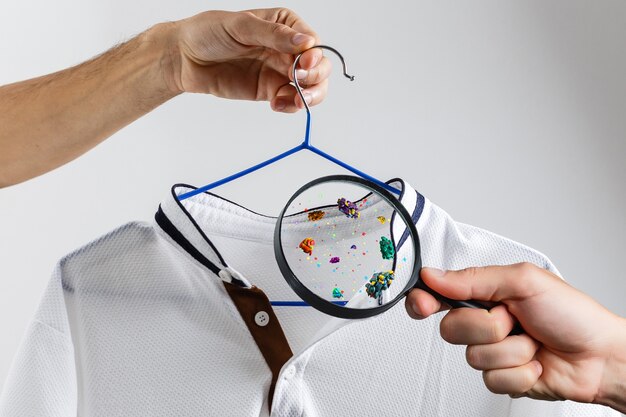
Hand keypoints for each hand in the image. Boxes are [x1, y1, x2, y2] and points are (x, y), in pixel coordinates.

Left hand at [164, 8, 329, 112]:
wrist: (184, 58)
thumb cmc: (209, 33)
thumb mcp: (241, 27)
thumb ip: (274, 35)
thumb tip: (305, 42)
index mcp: (285, 25)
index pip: (313, 42)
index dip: (314, 56)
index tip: (304, 65)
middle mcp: (287, 48)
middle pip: (318, 67)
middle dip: (315, 79)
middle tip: (299, 84)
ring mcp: (280, 71)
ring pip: (310, 87)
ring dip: (308, 97)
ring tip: (294, 101)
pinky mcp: (270, 90)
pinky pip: (291, 101)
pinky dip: (290, 106)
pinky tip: (277, 104)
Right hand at [405, 264, 625, 411]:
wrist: (601, 357)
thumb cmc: (572, 314)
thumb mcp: (523, 282)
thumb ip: (474, 279)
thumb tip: (434, 276)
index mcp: (486, 294)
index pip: (439, 295)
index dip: (423, 300)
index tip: (421, 303)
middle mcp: (485, 322)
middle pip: (452, 328)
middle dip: (485, 326)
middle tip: (512, 319)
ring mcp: (493, 351)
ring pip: (474, 356)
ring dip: (510, 350)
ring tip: (533, 342)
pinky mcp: (502, 378)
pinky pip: (491, 379)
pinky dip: (519, 372)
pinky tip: (535, 364)